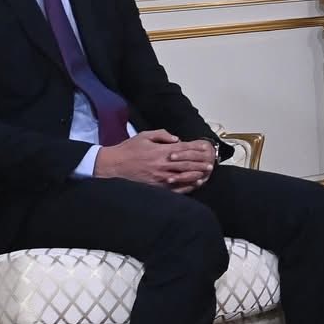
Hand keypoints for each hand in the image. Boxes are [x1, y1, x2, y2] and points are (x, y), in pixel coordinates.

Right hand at [94, 130, 215, 189]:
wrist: (112, 166)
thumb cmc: (128, 149)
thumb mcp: (144, 136)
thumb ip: (162, 135)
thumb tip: (177, 139)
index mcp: (161, 150)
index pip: (184, 149)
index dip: (196, 149)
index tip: (206, 148)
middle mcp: (163, 164)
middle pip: (187, 163)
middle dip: (200, 162)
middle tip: (211, 163)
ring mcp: (160, 177)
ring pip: (183, 176)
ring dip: (196, 174)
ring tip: (207, 173)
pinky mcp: (156, 187)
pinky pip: (175, 188)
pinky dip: (186, 186)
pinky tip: (194, 184)